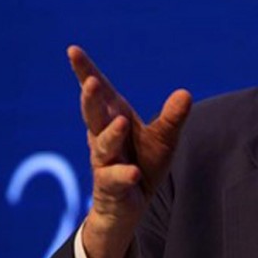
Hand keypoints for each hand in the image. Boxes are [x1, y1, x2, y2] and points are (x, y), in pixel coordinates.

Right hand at [68, 45, 191, 257]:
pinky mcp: (110, 188)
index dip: (84, 72)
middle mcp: (103, 139)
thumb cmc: (142, 163)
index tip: (72, 50)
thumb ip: (171, 118)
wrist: (128, 207)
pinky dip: (123, 176)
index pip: (99, 94)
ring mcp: (104, 163)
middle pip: (94, 116)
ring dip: (110, 134)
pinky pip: (115, 180)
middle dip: (91, 99)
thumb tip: (185, 93)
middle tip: (90, 82)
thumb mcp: (162, 140)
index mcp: (114, 119)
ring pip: (103, 147)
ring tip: (121, 122)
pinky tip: (134, 173)